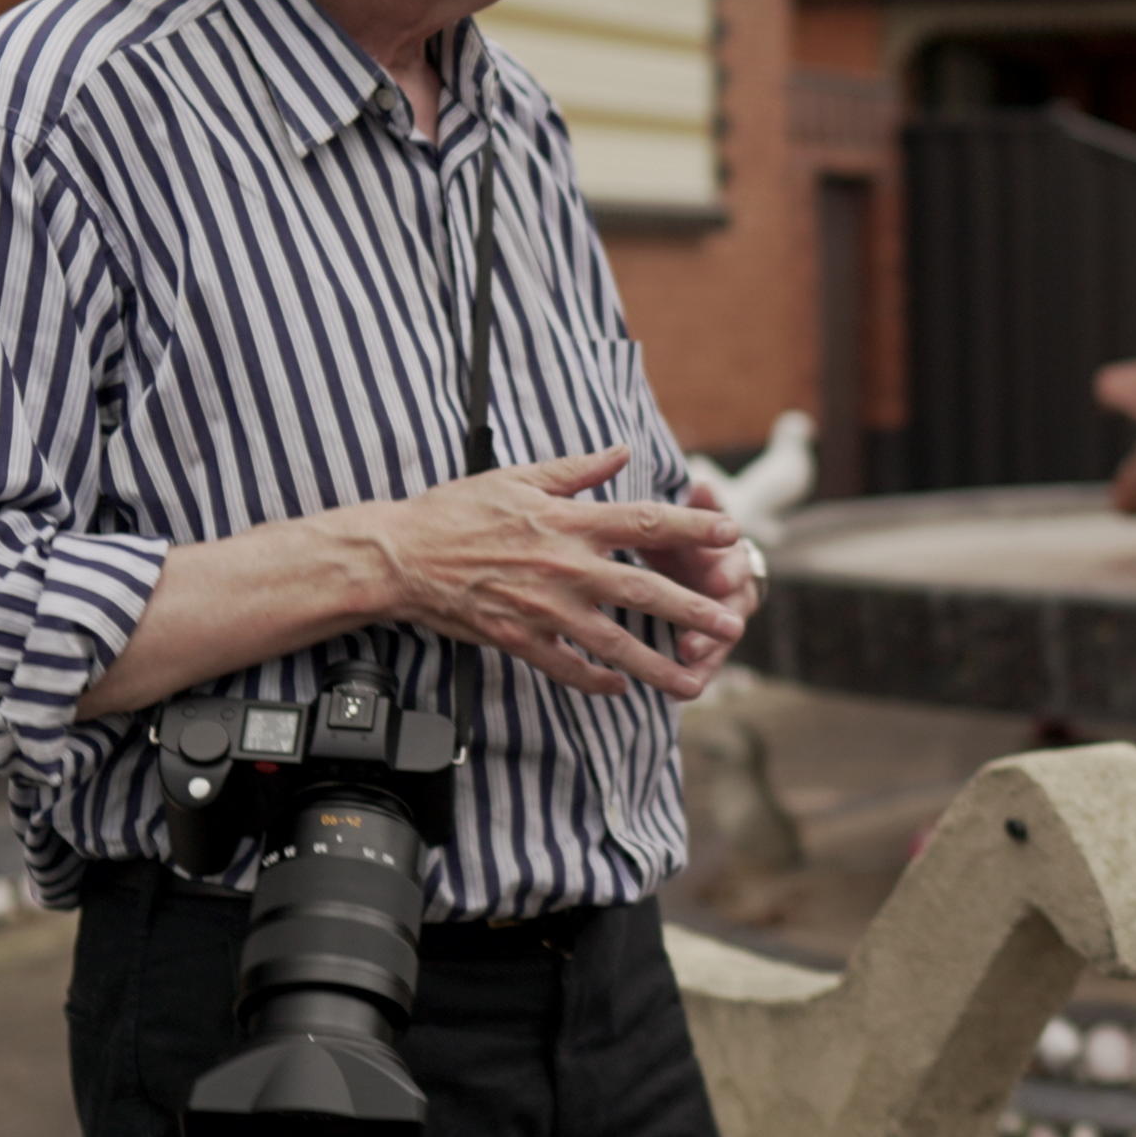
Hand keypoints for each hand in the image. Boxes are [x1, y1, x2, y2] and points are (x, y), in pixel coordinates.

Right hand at [351, 445, 749, 700]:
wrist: (402, 557)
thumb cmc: (457, 511)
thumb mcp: (518, 478)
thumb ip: (577, 470)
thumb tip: (621, 450)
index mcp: (568, 522)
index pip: (644, 522)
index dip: (693, 528)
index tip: (731, 533)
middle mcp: (566, 567)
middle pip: (643, 589)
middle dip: (693, 608)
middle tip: (733, 622)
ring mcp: (545, 609)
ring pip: (614, 642)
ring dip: (658, 663)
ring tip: (693, 681)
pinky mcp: (521, 639)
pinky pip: (568, 667)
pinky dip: (597, 680)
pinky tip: (622, 686)